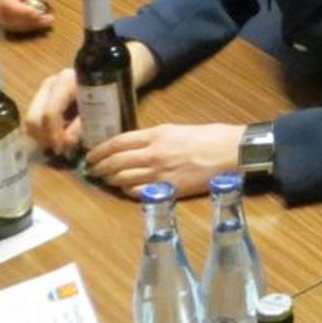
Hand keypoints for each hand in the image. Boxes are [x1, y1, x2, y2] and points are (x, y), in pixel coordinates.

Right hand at [0, 0, 57, 32]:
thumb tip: (38, 0)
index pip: (6, 3)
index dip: (22, 11)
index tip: (40, 13)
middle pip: (6, 17)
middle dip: (29, 21)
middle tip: (49, 19)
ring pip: (10, 26)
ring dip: (31, 26)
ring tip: (49, 19)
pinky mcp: (5, 19)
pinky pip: (14, 28)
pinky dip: (29, 27)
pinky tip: (42, 22)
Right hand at [24, 42, 157, 157]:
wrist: (113, 66)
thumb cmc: (113, 85)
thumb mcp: (103, 105)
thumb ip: (84, 124)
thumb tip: (67, 142)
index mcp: (66, 82)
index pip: (49, 114)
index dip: (54, 135)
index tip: (64, 149)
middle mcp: (51, 83)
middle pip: (33, 118)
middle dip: (44, 138)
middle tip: (61, 149)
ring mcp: (45, 88)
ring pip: (30, 120)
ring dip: (42, 136)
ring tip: (60, 143)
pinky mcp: (43, 96)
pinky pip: (35, 118)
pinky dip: (42, 131)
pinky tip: (58, 135)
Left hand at [84, 123, 244, 196]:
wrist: (230, 152)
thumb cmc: (210, 137)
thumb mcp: (177, 129)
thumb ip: (155, 138)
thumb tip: (137, 146)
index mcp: (156, 135)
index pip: (118, 142)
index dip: (100, 150)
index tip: (91, 155)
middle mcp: (153, 154)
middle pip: (116, 162)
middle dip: (100, 168)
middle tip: (93, 171)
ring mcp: (159, 174)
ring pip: (123, 179)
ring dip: (111, 180)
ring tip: (106, 181)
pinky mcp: (167, 190)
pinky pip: (138, 192)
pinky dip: (127, 191)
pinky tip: (126, 189)